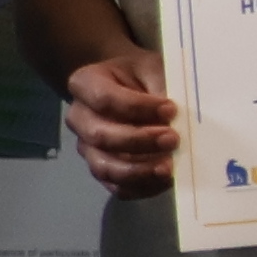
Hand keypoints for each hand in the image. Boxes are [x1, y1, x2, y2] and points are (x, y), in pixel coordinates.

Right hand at [58, 44, 177, 195]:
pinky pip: (118, 188)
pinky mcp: (103, 170)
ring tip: (169, 167)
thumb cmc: (142, 76)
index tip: (170, 110)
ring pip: (105, 168)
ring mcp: (88, 148)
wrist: (134, 90)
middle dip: (138, 141)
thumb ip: (161, 87)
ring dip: (139, 171)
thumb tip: (177, 118)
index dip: (137, 108)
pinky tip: (165, 179)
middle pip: (100, 137)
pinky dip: (142, 187)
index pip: (104, 99)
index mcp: (85, 84)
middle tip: (172, 139)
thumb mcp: (152, 68)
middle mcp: (79, 118)